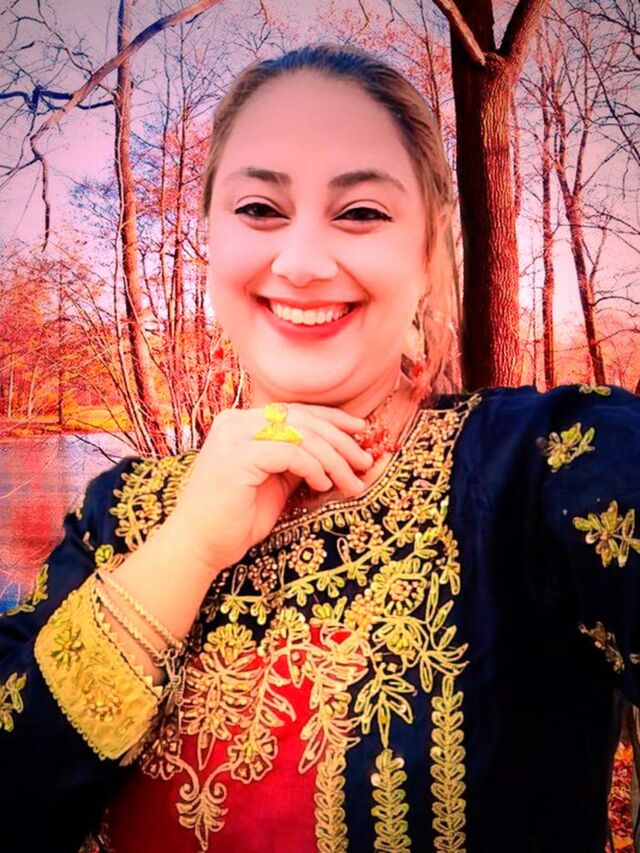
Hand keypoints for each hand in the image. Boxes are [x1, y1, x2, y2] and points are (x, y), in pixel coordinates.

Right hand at [164, 403, 374, 576]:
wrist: (199, 545)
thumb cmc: (236, 517)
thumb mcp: (276, 481)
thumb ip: (299, 460)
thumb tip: (340, 450)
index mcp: (241, 422)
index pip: (296, 411)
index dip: (333, 419)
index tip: (361, 431)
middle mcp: (235, 421)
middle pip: (302, 419)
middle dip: (340, 440)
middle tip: (365, 460)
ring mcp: (233, 437)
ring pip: (301, 435)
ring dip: (333, 459)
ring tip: (351, 481)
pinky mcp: (237, 457)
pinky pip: (290, 453)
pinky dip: (313, 468)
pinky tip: (323, 485)